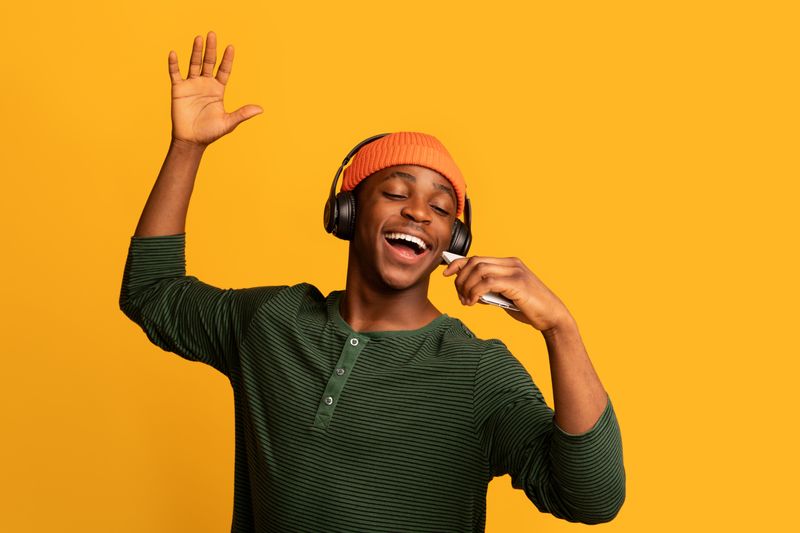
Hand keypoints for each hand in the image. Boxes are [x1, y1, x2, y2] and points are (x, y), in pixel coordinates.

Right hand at [168, 31, 262, 147]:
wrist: (192, 141)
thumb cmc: (210, 132)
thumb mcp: (228, 123)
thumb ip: (242, 114)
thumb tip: (261, 109)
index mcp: (218, 90)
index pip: (224, 70)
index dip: (227, 59)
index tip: (230, 47)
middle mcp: (205, 84)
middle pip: (209, 62)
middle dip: (211, 49)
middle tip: (212, 34)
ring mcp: (192, 85)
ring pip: (194, 64)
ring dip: (196, 51)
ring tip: (198, 38)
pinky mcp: (178, 89)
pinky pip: (175, 74)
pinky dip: (174, 64)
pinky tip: (174, 53)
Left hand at [442, 255, 573, 330]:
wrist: (552, 317)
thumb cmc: (530, 308)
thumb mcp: (506, 296)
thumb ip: (490, 290)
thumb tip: (469, 292)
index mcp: (509, 263)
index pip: (477, 257)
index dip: (458, 264)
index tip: (446, 273)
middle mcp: (511, 263)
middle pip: (475, 262)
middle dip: (461, 279)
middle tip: (460, 296)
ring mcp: (514, 271)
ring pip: (479, 270)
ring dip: (467, 286)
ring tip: (467, 302)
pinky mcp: (516, 283)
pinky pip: (487, 282)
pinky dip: (475, 292)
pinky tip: (474, 302)